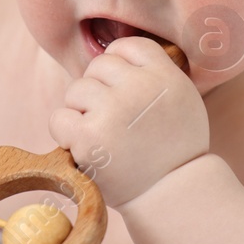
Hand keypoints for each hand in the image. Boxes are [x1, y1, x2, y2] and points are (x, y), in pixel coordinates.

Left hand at [49, 36, 207, 207]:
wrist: (174, 197)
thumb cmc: (176, 151)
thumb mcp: (184, 100)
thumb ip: (158, 74)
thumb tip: (119, 53)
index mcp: (166, 75)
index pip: (128, 46)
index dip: (119, 66)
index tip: (122, 90)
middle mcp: (140, 87)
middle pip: (98, 66)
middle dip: (99, 91)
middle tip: (114, 122)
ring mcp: (113, 110)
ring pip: (76, 90)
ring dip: (82, 112)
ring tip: (103, 137)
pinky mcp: (89, 136)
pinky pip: (60, 117)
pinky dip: (66, 133)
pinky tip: (86, 148)